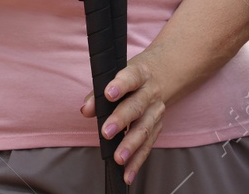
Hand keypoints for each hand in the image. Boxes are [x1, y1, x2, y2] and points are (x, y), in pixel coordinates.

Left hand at [80, 43, 172, 183]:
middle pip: (136, 107)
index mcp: (139, 75)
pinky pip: (147, 145)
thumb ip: (97, 94)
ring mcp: (155, 111)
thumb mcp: (116, 76)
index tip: (108, 94)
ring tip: (119, 158)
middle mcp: (150, 93)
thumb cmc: (131, 78)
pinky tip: (128, 173)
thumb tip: (86, 110)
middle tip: (106, 132)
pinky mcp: (157, 127)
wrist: (161, 76)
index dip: (120, 85)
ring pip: (144, 129)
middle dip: (121, 120)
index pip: (130, 77)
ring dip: (131, 146)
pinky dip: (137, 161)